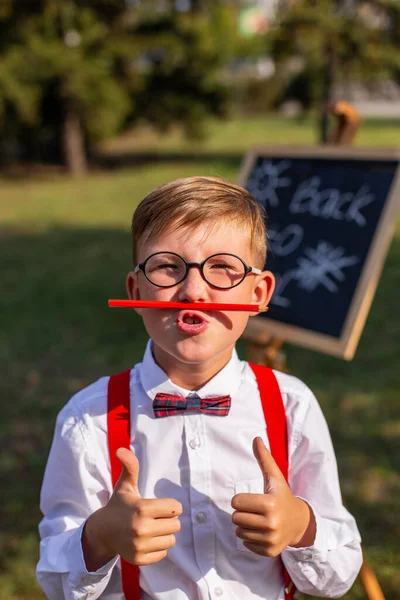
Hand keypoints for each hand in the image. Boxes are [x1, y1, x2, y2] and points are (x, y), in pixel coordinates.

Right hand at [82, 448, 181, 569]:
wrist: (102, 531)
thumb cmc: (120, 505)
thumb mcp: (125, 485)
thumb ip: (130, 466)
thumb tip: (121, 449)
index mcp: (142, 508)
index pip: (176, 508)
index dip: (170, 505)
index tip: (158, 506)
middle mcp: (141, 529)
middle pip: (176, 525)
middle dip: (167, 520)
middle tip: (153, 517)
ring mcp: (140, 546)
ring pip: (171, 540)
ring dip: (164, 534)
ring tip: (150, 528)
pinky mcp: (139, 559)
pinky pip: (163, 554)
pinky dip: (157, 548)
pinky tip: (145, 541)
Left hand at [231, 437, 314, 556]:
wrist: (299, 522)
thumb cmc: (282, 496)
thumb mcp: (274, 477)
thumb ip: (264, 458)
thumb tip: (256, 438)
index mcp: (270, 504)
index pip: (236, 502)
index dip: (241, 499)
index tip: (253, 499)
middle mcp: (271, 524)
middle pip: (235, 518)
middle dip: (242, 512)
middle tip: (256, 510)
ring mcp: (270, 539)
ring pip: (239, 532)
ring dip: (245, 526)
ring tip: (259, 520)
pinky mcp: (269, 551)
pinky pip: (246, 544)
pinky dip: (250, 538)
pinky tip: (263, 532)